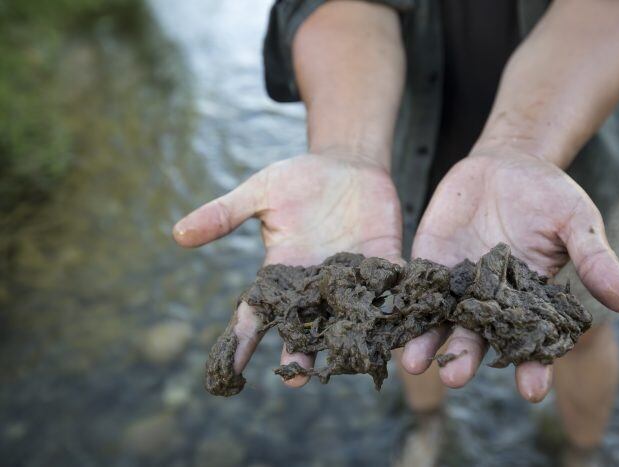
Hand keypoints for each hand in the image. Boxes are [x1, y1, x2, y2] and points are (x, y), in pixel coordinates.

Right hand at [173, 153, 402, 386]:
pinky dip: (393, 304)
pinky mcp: (383, 261)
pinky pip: (390, 287)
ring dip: (348, 339)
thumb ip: (223, 214)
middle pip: (304, 325)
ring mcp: (351, 276)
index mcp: (281, 272)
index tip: (229, 371)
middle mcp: (316, 283)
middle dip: (300, 350)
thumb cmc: (298, 179)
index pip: (256, 312)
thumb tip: (178, 233)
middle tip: (295, 377)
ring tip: (348, 363)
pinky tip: (398, 327)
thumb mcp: (259, 192)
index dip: (242, 340)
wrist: (346, 163)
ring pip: (347, 316)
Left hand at [402, 146, 618, 401]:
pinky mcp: (429, 264)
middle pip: (477, 340)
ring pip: (440, 322)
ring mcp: (456, 286)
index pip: (532, 344)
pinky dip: (404, 304)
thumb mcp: (576, 223)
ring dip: (427, 344)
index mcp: (529, 303)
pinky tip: (391, 318)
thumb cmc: (549, 197)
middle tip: (456, 378)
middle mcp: (489, 303)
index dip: (533, 367)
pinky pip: (415, 289)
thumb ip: (594, 261)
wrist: (507, 164)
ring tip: (414, 362)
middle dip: (466, 360)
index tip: (531, 390)